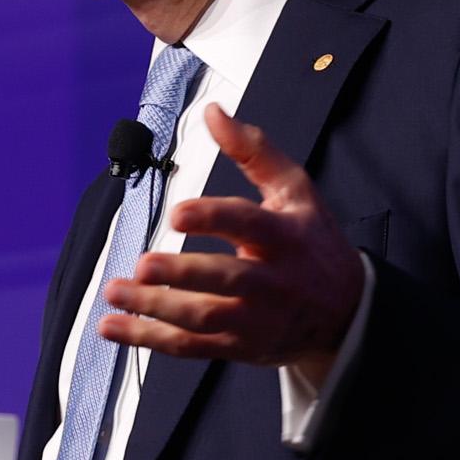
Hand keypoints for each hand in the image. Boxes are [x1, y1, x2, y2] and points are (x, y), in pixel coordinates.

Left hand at [98, 106, 364, 376]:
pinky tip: (113, 326)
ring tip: (115, 291)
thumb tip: (213, 112)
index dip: (214, 218)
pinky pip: (189, 347)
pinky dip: (148, 339)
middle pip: (226, 280)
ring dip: (154, 308)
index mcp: (285, 237)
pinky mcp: (237, 346)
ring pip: (202, 318)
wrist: (346, 313)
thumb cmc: (312, 242)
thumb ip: (253, 150)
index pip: (250, 224)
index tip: (177, 212)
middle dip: (183, 274)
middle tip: (144, 265)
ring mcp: (254, 319)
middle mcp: (272, 283)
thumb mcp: (296, 190)